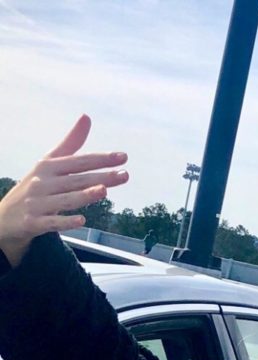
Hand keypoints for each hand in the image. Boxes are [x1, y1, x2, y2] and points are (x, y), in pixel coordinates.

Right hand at [0, 115, 128, 266]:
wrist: (7, 216)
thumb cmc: (36, 186)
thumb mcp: (50, 163)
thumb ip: (71, 144)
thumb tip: (87, 117)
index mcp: (48, 166)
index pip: (78, 161)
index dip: (100, 159)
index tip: (123, 157)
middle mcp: (43, 182)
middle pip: (76, 180)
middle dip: (101, 177)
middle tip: (125, 175)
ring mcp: (38, 203)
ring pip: (65, 199)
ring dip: (84, 195)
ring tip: (104, 191)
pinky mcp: (35, 222)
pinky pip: (53, 222)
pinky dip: (66, 221)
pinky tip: (82, 220)